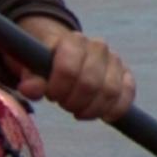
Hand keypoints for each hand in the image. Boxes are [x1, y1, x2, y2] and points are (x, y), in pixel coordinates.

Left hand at [15, 16, 136, 122]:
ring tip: (78, 110)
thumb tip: (28, 89)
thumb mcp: (32, 68)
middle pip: (90, 84)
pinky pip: (128, 94)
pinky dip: (116, 109)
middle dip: (74, 102)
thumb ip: (31, 78)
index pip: (68, 69)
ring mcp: (114, 60)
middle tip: (64, 104)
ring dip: (92, 109)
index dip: (58, 89)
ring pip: (110, 91)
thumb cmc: (47, 63)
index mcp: (73, 40)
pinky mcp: (126, 74)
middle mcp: (98, 46)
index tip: (51, 96)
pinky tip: (103, 116)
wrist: (66, 53)